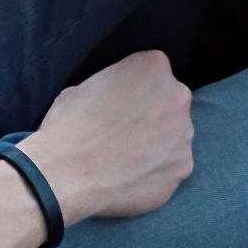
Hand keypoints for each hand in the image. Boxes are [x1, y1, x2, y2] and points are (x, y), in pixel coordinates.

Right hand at [19, 50, 194, 224]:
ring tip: (124, 162)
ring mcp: (184, 136)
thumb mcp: (81, 88)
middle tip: (122, 137)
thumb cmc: (66, 130)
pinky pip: (171, 170)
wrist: (64, 178)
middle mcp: (178, 96)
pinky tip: (129, 180)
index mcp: (153, 66)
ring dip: (155, 147)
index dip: (133, 94)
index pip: (152, 74)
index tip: (118, 109)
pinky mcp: (182, 169)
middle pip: (170, 105)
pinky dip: (154, 175)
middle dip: (151, 118)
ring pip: (173, 139)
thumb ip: (111, 88)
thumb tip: (114, 100)